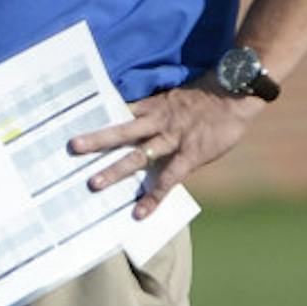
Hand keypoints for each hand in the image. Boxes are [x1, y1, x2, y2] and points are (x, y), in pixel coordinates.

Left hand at [68, 73, 261, 218]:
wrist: (234, 93)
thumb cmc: (206, 96)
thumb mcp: (173, 97)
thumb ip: (154, 110)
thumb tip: (135, 118)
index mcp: (152, 106)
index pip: (119, 112)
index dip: (98, 119)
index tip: (74, 124)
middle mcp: (157, 121)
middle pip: (121, 131)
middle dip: (96, 140)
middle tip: (72, 148)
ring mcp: (172, 138)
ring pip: (138, 155)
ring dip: (115, 170)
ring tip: (94, 184)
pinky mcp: (190, 154)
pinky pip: (168, 179)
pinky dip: (154, 196)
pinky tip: (140, 212)